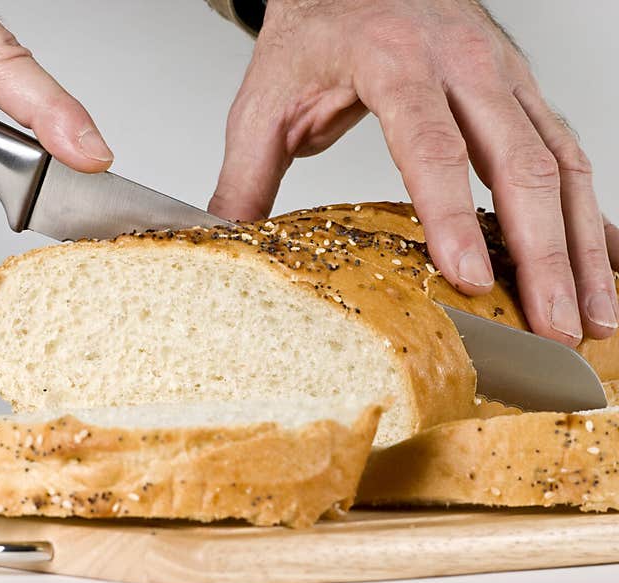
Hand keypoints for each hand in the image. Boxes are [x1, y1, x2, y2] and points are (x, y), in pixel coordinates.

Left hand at [209, 0, 616, 345]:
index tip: (468, 279)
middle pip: (521, 163)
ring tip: (592, 315)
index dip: (452, 217)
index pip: (432, 145)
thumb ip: (245, 174)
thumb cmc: (316, 30)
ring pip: (561, 163)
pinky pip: (568, 151)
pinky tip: (600, 261)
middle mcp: (465, 62)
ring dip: (581, 246)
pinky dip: (588, 212)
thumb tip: (225, 244)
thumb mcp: (266, 99)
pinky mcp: (522, 90)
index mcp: (394, 61)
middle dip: (543, 255)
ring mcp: (504, 74)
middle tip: (552, 329)